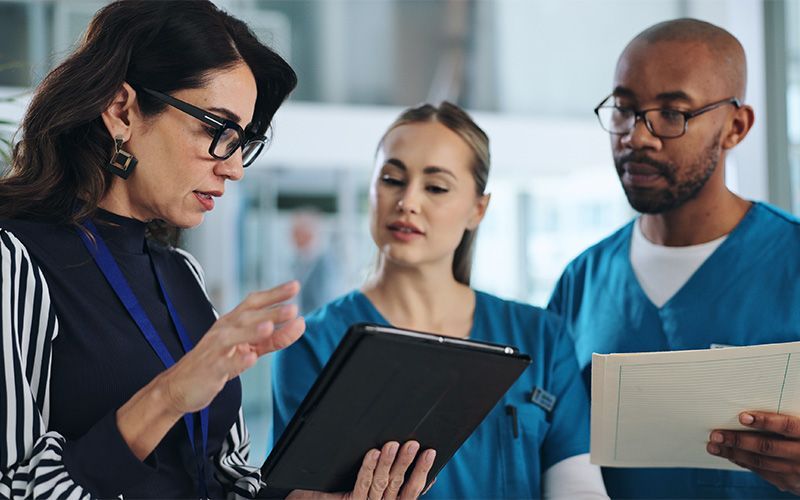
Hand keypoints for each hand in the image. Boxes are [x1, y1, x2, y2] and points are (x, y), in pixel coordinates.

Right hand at [159, 280, 305, 413]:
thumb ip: (274, 338)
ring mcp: (216, 349)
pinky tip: (250, 358)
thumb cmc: (216, 361)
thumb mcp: (249, 348)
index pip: (254, 302)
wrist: (180, 385)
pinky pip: (224, 363)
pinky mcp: (211, 369)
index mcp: (233, 322)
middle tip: (292, 308)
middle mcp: (224, 331)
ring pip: (234, 336)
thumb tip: (300, 324)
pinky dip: (237, 360)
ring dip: (252, 331)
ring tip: (269, 327)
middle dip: (270, 312)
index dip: (273, 294)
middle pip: (247, 317)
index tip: (294, 286)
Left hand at [287, 441, 436, 499]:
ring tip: (395, 443)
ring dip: (390, 462)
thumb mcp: (366, 490)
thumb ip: (386, 482)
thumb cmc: (333, 496)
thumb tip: (407, 461)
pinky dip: (368, 467)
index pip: (411, 491)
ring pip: (382, 484)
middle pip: (398, 485)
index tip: (432, 453)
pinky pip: (361, 484)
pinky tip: (373, 453)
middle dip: (408, 463)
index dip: (422, 473)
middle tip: (416, 443)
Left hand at [707, 411, 799, 492]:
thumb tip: (769, 391)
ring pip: (762, 463)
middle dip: (739, 440)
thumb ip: (792, 415)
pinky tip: (731, 456)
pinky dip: (746, 464)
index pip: (788, 426)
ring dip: (735, 454)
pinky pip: (765, 473)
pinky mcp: (793, 484)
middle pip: (768, 447)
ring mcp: (799, 472)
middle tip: (717, 434)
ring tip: (715, 445)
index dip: (765, 421)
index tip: (743, 416)